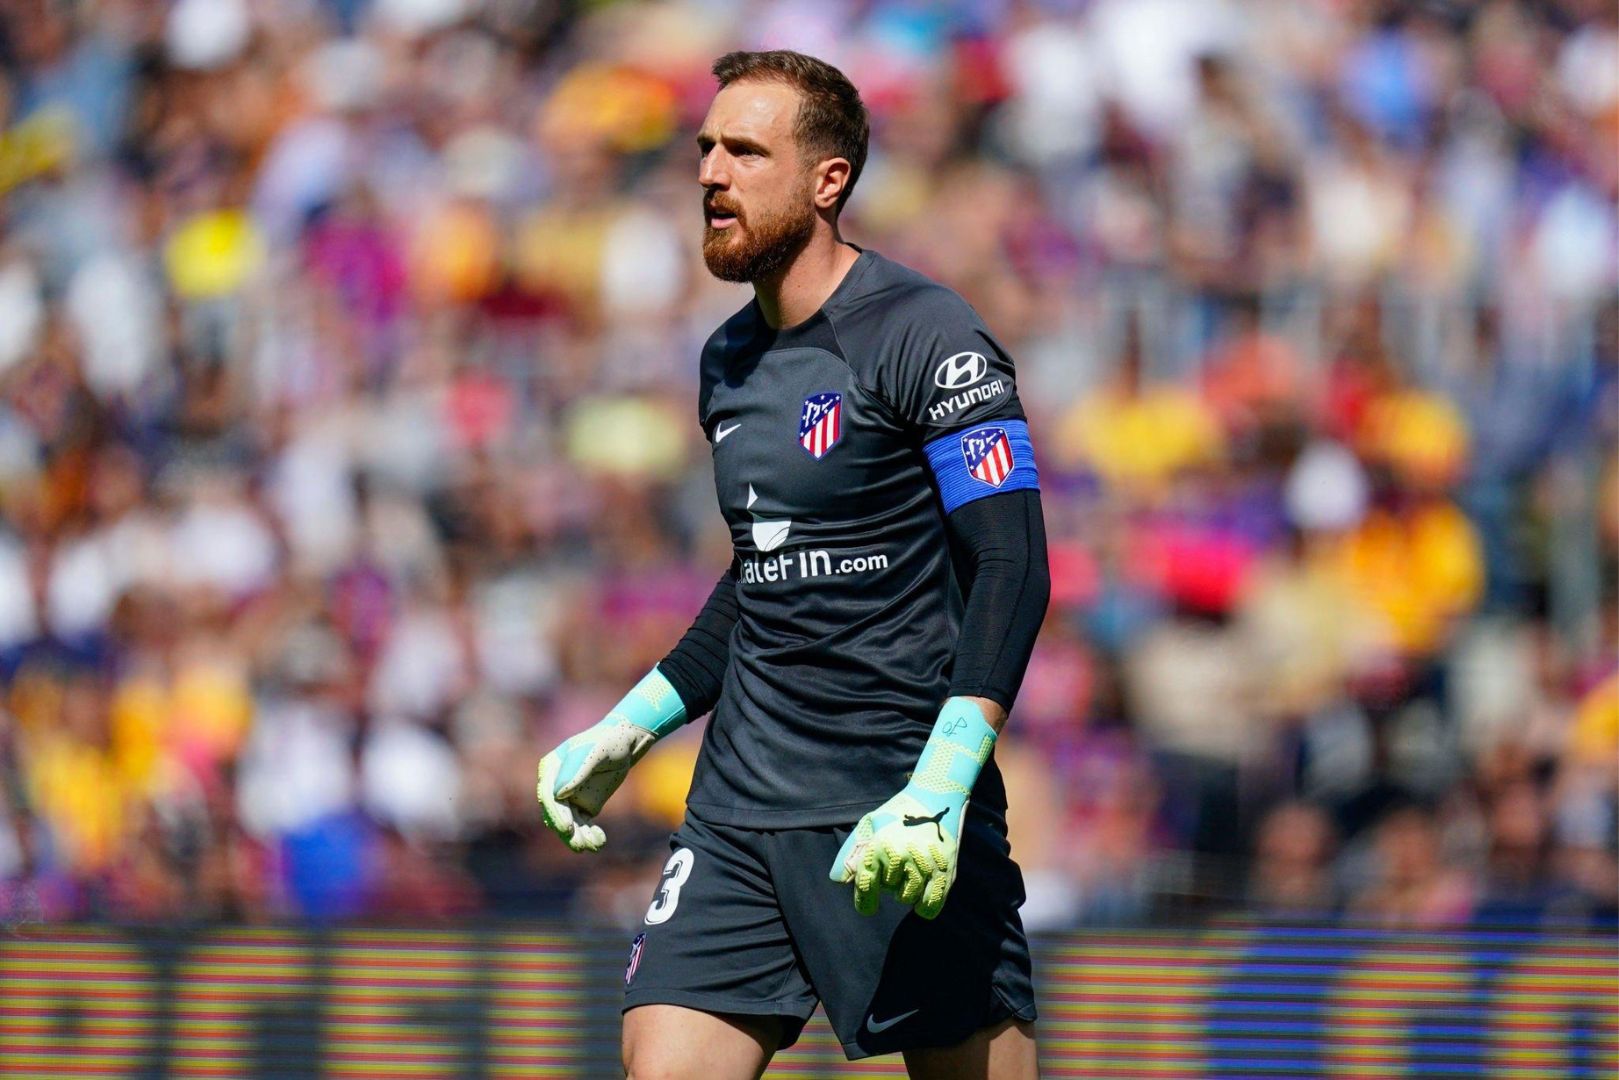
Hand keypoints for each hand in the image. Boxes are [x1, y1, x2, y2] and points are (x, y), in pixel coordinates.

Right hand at [535, 718, 657, 851]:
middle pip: (557, 814)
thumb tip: (559, 793)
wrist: (625, 743)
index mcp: (551, 768)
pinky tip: (600, 841)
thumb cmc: (608, 742)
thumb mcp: (596, 752)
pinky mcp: (584, 806)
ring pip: (570, 823)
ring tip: (593, 846)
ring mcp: (569, 797)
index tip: (567, 828)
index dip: (555, 814)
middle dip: (567, 831)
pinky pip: (583, 824)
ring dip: (579, 837)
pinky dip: (590, 834)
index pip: (548, 796)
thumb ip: (578, 769)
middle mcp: (555, 785)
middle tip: (579, 845)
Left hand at [831, 785, 965, 918]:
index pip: (865, 886)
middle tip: (897, 865)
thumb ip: (850, 854)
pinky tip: (922, 893)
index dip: (864, 902)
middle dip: (889, 884)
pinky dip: (924, 905)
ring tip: (909, 872)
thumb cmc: (897, 814)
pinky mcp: (944, 869)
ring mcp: (923, 864)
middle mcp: (899, 856)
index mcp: (878, 846)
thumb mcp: (868, 826)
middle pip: (888, 891)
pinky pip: (931, 904)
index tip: (868, 907)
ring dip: (906, 891)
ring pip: (908, 898)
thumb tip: (837, 880)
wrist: (935, 797)